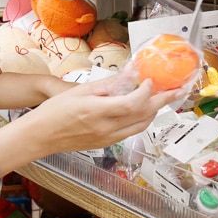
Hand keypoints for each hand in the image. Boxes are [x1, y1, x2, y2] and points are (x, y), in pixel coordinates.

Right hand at [0, 75, 184, 175]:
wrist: (41, 135)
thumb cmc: (55, 111)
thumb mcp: (80, 91)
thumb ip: (108, 84)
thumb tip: (129, 74)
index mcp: (98, 112)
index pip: (133, 103)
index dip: (147, 91)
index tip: (151, 80)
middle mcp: (106, 128)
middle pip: (143, 115)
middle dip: (162, 101)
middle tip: (176, 89)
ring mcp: (107, 138)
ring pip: (141, 125)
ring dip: (154, 111)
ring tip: (163, 98)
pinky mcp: (106, 143)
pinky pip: (131, 131)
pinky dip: (142, 119)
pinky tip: (143, 110)